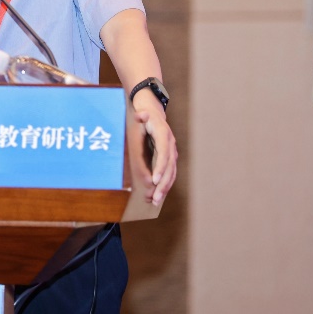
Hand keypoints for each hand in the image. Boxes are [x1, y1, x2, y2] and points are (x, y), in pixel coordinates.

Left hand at [129, 89, 176, 205]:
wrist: (152, 112)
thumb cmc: (143, 115)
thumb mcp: (141, 112)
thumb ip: (140, 115)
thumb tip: (141, 115)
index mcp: (163, 134)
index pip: (164, 154)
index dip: (160, 167)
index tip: (155, 180)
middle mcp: (170, 144)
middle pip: (170, 167)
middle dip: (163, 184)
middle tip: (155, 198)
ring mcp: (171, 152)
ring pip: (171, 173)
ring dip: (165, 188)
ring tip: (156, 201)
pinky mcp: (169, 158)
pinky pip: (169, 173)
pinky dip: (165, 185)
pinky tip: (158, 195)